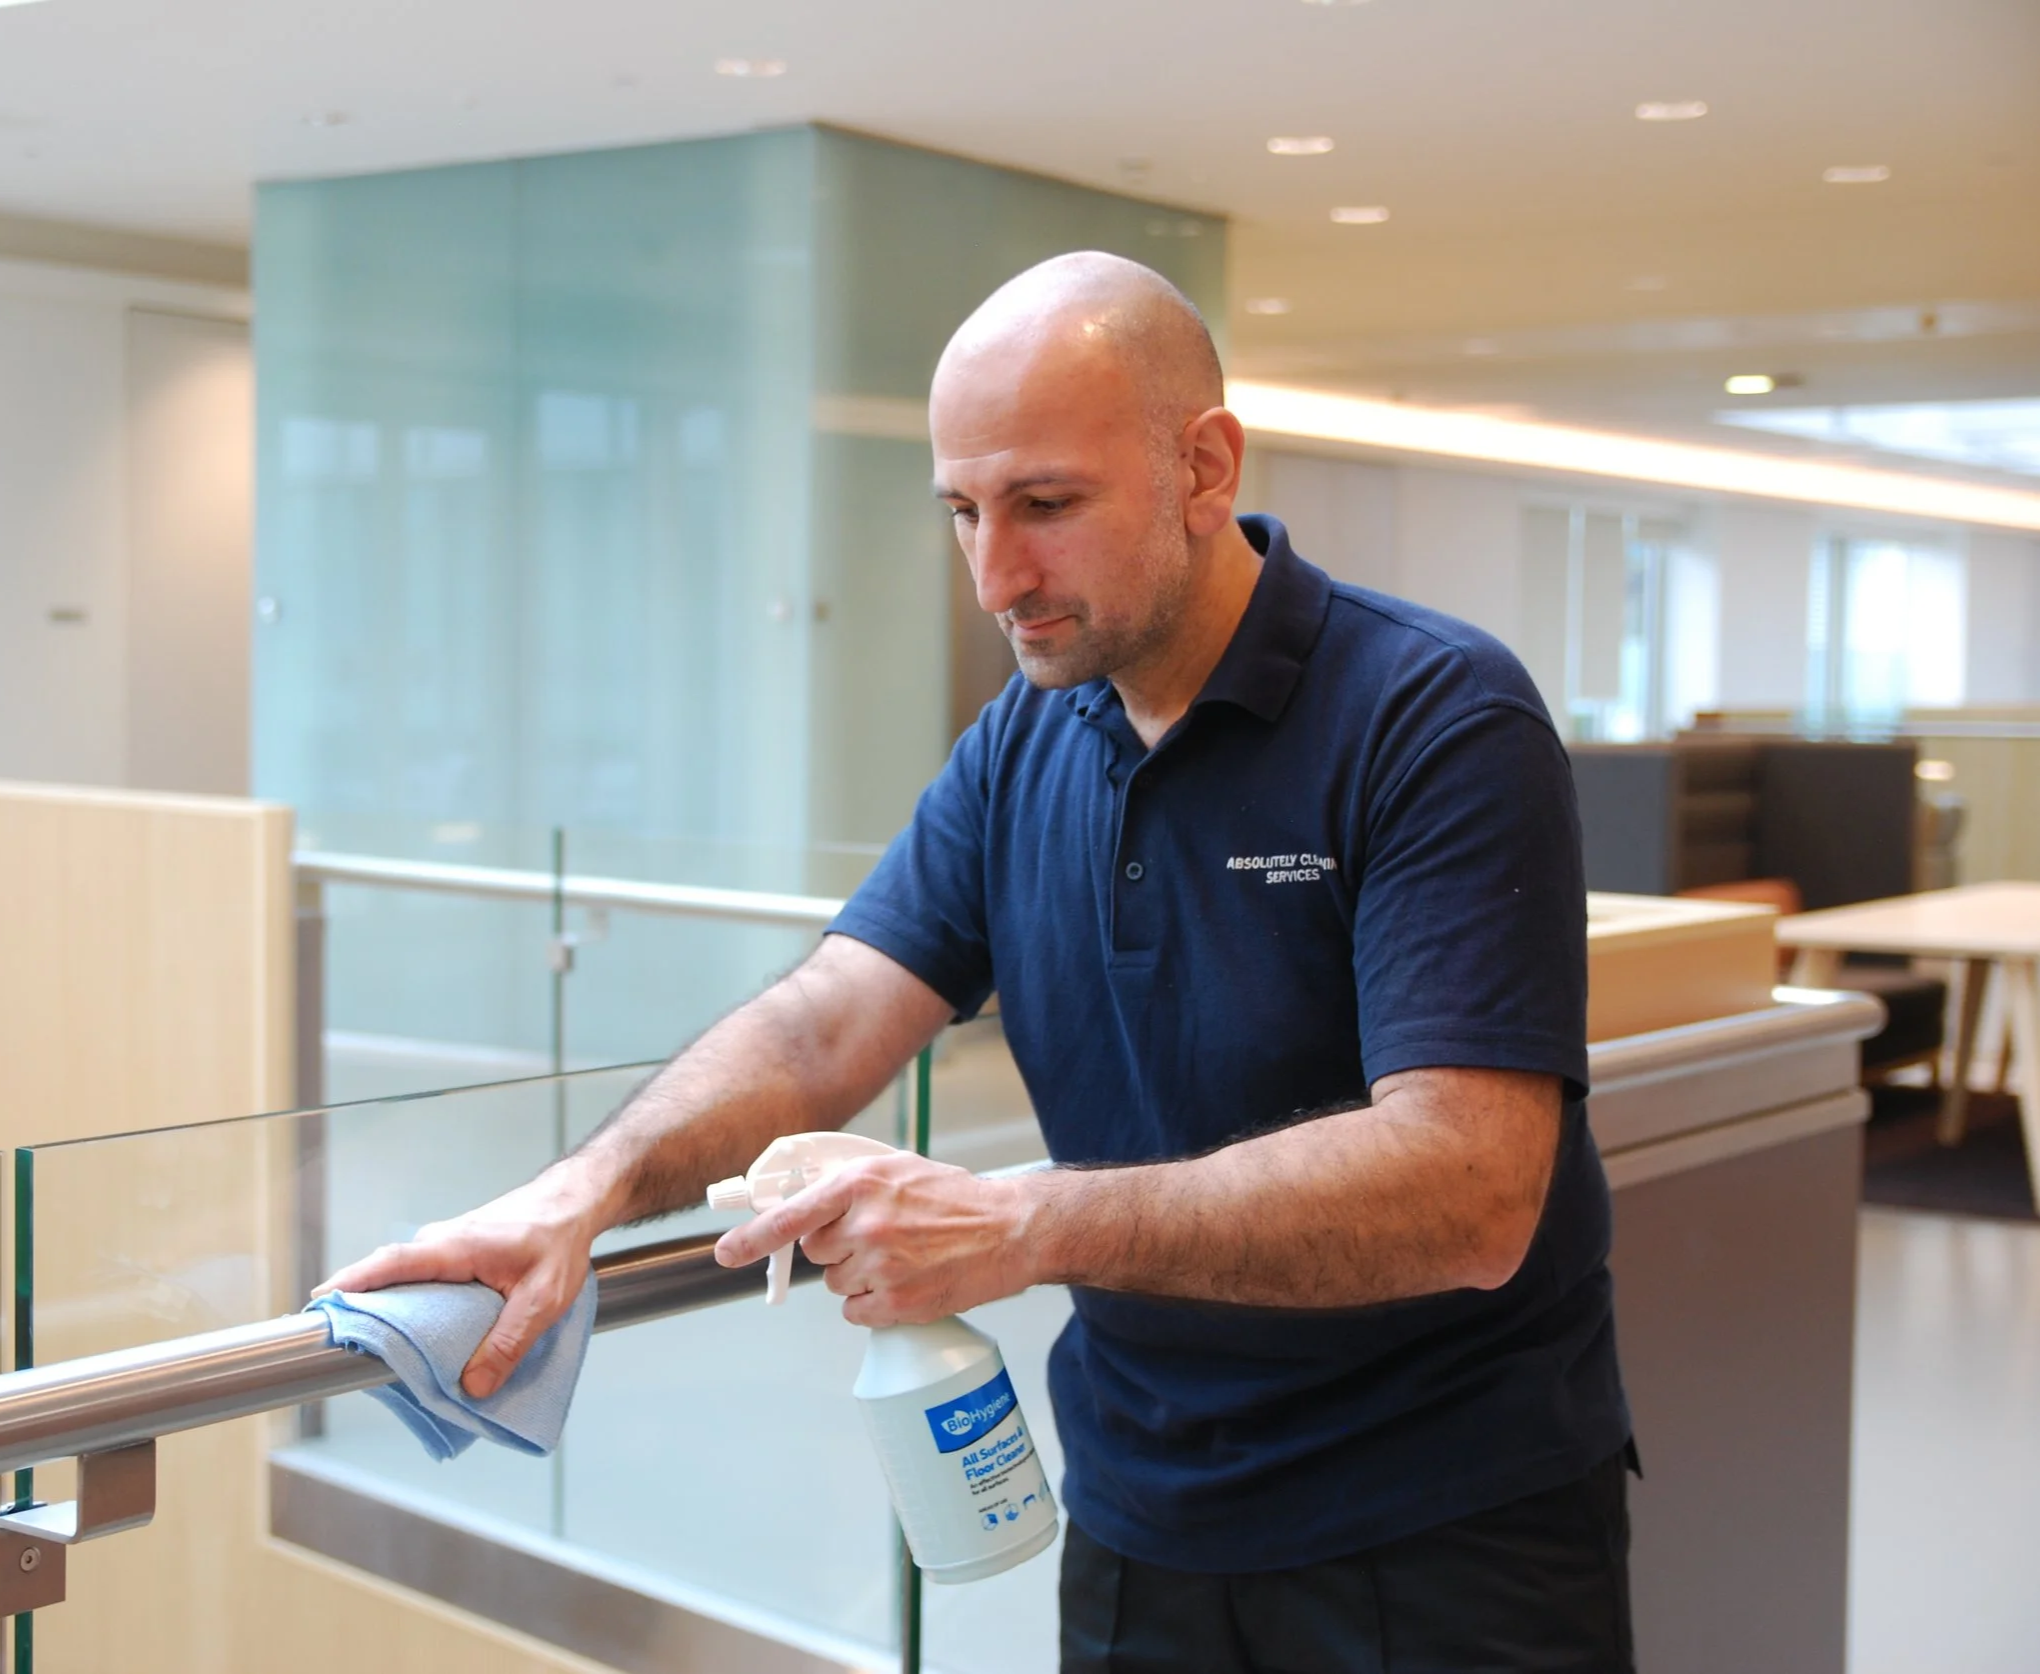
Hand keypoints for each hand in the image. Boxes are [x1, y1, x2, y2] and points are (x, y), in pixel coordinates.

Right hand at [314, 1163, 608, 1397]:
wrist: (574, 1203)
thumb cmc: (560, 1241)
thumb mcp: (543, 1300)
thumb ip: (509, 1343)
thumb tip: (473, 1387)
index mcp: (456, 1247)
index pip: (393, 1263)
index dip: (354, 1282)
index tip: (321, 1302)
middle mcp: (443, 1241)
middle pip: (388, 1274)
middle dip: (358, 1303)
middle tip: (332, 1337)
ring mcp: (447, 1244)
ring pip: (405, 1277)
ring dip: (386, 1305)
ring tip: (365, 1344)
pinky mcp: (456, 1253)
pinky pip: (422, 1277)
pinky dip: (411, 1300)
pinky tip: (413, 1330)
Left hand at [713, 1152, 1035, 1326]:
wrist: (1008, 1230)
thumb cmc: (955, 1198)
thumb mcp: (898, 1170)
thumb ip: (849, 1184)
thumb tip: (804, 1202)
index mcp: (861, 1185)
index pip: (791, 1215)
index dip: (753, 1237)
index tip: (726, 1252)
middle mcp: (866, 1225)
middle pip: (815, 1252)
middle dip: (838, 1247)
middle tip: (879, 1237)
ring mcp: (881, 1266)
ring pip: (836, 1283)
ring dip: (858, 1276)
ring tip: (901, 1258)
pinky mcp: (897, 1302)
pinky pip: (856, 1312)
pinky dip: (874, 1303)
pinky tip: (905, 1283)